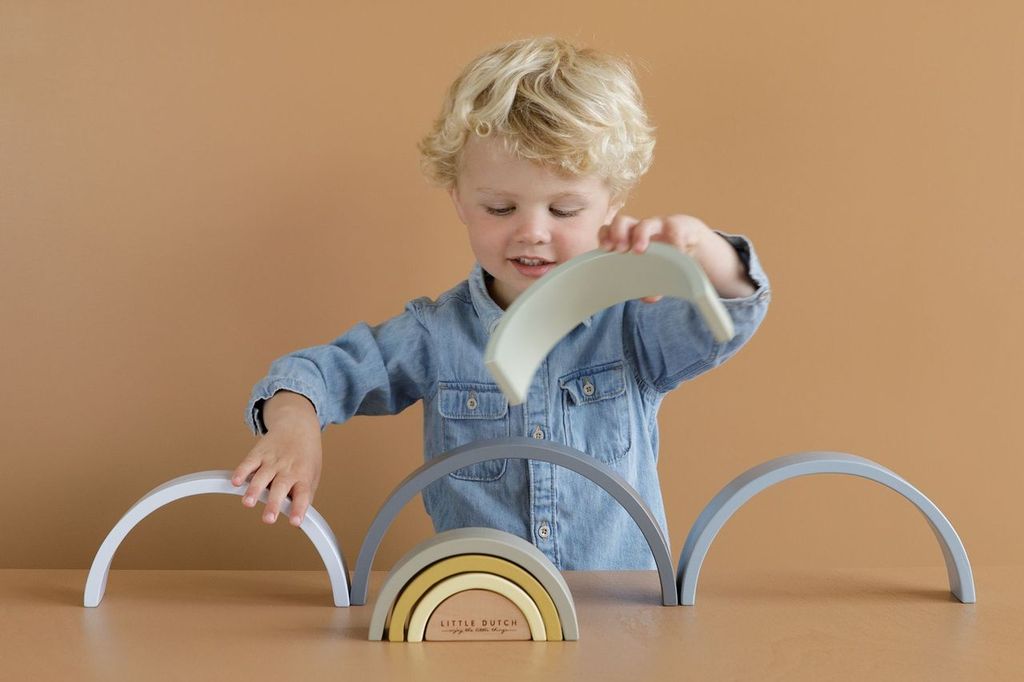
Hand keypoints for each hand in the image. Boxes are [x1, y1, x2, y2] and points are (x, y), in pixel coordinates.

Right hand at [231, 421, 322, 526]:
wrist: (298, 425)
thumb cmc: (305, 457)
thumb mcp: (312, 476)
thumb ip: (304, 498)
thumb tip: (298, 522)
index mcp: (303, 476)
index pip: (303, 495)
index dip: (298, 509)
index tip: (294, 522)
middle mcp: (288, 469)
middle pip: (281, 487)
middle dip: (273, 504)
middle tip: (268, 519)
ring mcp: (273, 460)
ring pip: (262, 476)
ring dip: (254, 490)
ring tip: (248, 503)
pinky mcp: (259, 453)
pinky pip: (249, 463)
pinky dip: (241, 472)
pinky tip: (235, 482)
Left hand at [598, 213, 719, 301]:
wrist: (693, 239)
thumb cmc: (665, 253)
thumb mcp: (653, 268)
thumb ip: (648, 283)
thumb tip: (647, 298)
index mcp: (630, 237)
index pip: (610, 230)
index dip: (605, 236)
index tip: (605, 249)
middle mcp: (641, 228)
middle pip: (622, 221)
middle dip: (617, 234)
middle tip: (619, 250)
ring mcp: (660, 226)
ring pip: (645, 223)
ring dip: (640, 235)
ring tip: (639, 250)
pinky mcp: (679, 227)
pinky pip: (675, 231)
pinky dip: (674, 242)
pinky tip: (675, 252)